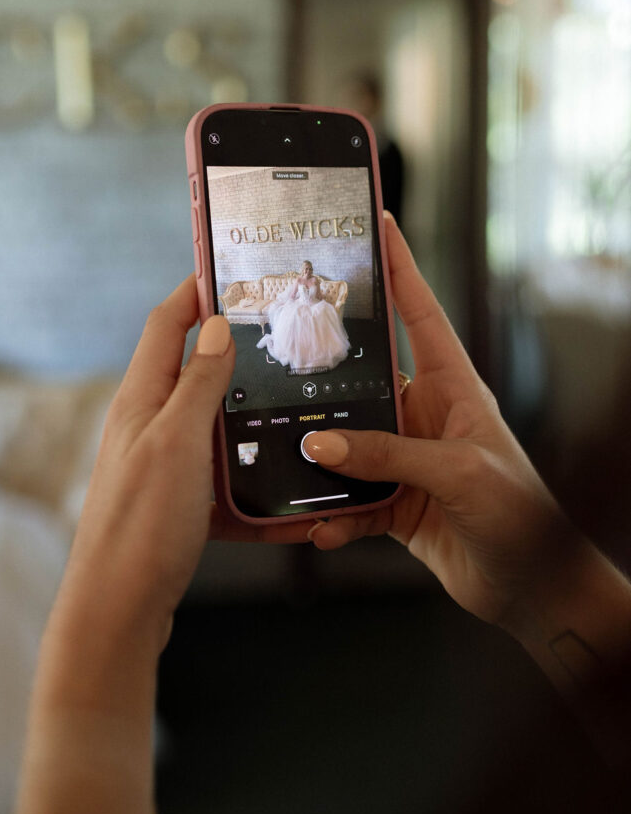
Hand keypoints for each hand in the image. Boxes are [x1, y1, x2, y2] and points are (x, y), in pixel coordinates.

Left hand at [6, 277, 234, 813]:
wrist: (118, 611)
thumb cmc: (143, 524)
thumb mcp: (178, 442)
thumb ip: (198, 384)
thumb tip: (216, 327)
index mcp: (142, 399)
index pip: (166, 324)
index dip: (194, 290)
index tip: (229, 266)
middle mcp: (148, 425)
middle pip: (192, 371)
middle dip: (232, 348)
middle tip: (281, 335)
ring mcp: (163, 465)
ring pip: (215, 424)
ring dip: (251, 412)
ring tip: (298, 403)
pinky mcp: (177, 503)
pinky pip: (221, 476)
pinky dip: (250, 475)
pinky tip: (284, 488)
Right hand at [304, 214, 572, 632]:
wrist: (529, 586)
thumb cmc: (520, 515)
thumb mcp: (458, 473)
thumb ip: (388, 455)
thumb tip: (323, 444)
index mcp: (453, 388)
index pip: (422, 314)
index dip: (401, 269)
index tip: (376, 227)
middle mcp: (426, 416)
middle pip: (366, 381)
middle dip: (326, 376)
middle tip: (284, 359)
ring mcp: (407, 459)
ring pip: (347, 444)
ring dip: (321, 460)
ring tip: (294, 467)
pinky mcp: (395, 501)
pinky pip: (350, 497)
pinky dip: (333, 513)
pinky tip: (322, 527)